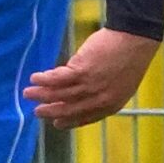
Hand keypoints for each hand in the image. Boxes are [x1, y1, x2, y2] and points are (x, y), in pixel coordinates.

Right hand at [26, 28, 158, 128]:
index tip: (56, 124)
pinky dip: (44, 79)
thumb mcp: (122, 82)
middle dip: (51, 112)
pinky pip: (57, 78)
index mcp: (111, 105)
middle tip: (37, 112)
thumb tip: (84, 91)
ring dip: (41, 95)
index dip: (69, 122)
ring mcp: (90, 86)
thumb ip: (105, 91)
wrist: (135, 39)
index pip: (86, 118)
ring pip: (60, 94)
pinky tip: (34, 78)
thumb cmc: (131, 55)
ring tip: (28, 93)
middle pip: (69, 109)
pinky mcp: (82, 70)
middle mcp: (99, 99)